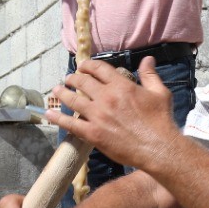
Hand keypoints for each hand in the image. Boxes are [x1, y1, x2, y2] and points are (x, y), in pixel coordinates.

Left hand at [47, 58, 178, 170]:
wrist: (158, 148)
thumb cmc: (161, 121)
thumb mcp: (160, 93)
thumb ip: (150, 75)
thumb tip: (148, 60)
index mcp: (122, 85)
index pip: (99, 69)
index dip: (87, 65)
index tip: (82, 66)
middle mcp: (106, 97)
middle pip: (83, 82)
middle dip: (73, 78)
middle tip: (68, 79)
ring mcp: (98, 115)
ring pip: (73, 100)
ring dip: (63, 93)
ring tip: (57, 89)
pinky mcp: (93, 133)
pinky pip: (71, 123)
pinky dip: (57, 118)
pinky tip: (48, 114)